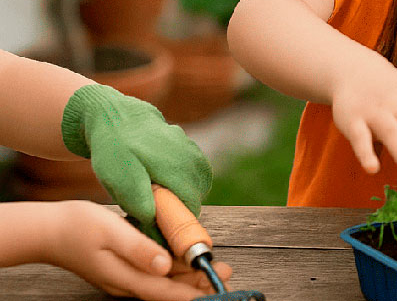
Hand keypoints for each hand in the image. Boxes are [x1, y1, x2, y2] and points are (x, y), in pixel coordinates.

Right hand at [43, 200, 231, 300]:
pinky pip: (152, 273)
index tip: (216, 287)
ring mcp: (123, 277)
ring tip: (213, 267)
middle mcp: (126, 283)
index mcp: (124, 277)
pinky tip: (184, 259)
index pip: (165, 291)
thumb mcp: (111, 232)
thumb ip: (139, 250)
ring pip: (162, 281)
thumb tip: (165, 265)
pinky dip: (172, 268)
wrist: (48, 230)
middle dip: (197, 283)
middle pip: (168, 288)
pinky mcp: (122, 268)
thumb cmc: (77, 227)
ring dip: (187, 275)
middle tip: (227, 272)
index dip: (192, 291)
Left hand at [61, 85, 211, 242]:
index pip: (191, 207)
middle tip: (152, 206)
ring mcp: (194, 150)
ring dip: (181, 193)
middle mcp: (192, 158)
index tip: (158, 224)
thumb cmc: (115, 150)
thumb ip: (139, 202)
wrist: (116, 117)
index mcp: (177, 168)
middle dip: (178, 207)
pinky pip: (195, 172)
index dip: (176, 222)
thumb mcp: (118, 179)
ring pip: (198, 185)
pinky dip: (182, 180)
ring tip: (155, 191)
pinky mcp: (192, 147)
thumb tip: (156, 225)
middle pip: (197, 197)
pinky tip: (162, 178)